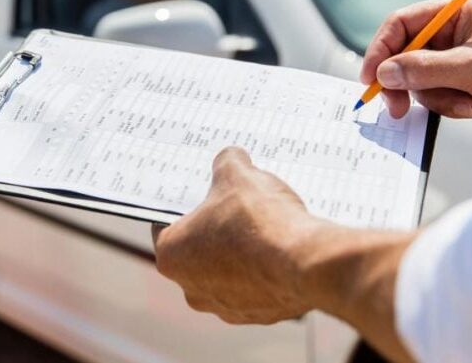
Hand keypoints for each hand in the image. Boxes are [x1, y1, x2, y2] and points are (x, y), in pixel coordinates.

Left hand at [152, 147, 417, 361]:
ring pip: (227, 271)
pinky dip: (265, 270)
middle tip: (235, 206)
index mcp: (172, 255)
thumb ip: (227, 162)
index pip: (165, 225)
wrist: (306, 261)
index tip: (200, 194)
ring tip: (263, 226)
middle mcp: (191, 289)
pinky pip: (256, 286)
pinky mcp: (259, 315)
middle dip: (214, 228)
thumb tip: (231, 158)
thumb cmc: (259, 220)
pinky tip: (280, 248)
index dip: (184, 205)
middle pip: (197, 250)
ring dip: (240, 252)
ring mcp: (226, 307)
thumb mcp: (237, 174)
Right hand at [361, 0, 471, 123]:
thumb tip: (385, 73)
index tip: (371, 77)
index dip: (381, 49)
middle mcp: (448, 32)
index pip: (401, 24)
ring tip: (464, 104)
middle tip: (395, 106)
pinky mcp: (453, 81)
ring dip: (434, 97)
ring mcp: (449, 58)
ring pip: (414, 79)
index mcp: (454, 13)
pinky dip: (445, 105)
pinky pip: (430, 94)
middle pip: (402, 54)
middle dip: (403, 82)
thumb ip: (426, 68)